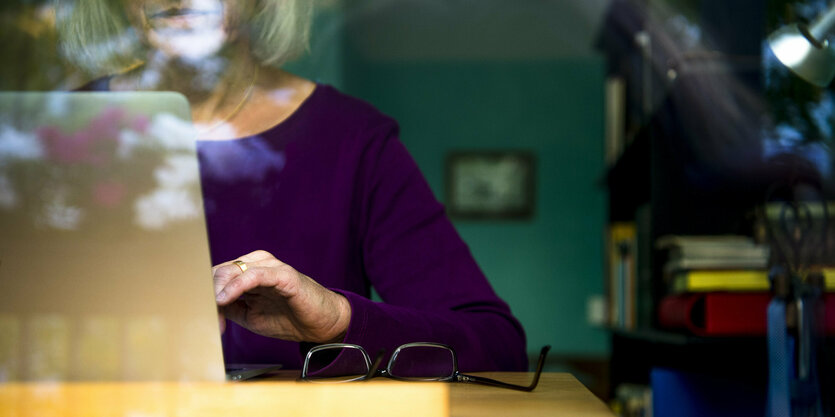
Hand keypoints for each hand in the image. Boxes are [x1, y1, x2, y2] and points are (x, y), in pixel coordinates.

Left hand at [213, 250, 351, 343]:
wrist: (320, 324)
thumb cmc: (288, 317)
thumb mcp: (249, 315)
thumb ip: (228, 307)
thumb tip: (203, 308)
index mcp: (247, 270)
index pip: (216, 274)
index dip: (203, 294)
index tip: (199, 317)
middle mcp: (257, 263)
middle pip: (219, 271)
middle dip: (207, 295)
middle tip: (205, 319)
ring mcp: (270, 266)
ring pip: (232, 270)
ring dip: (217, 292)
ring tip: (213, 311)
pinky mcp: (283, 274)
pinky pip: (253, 275)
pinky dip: (235, 287)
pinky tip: (224, 299)